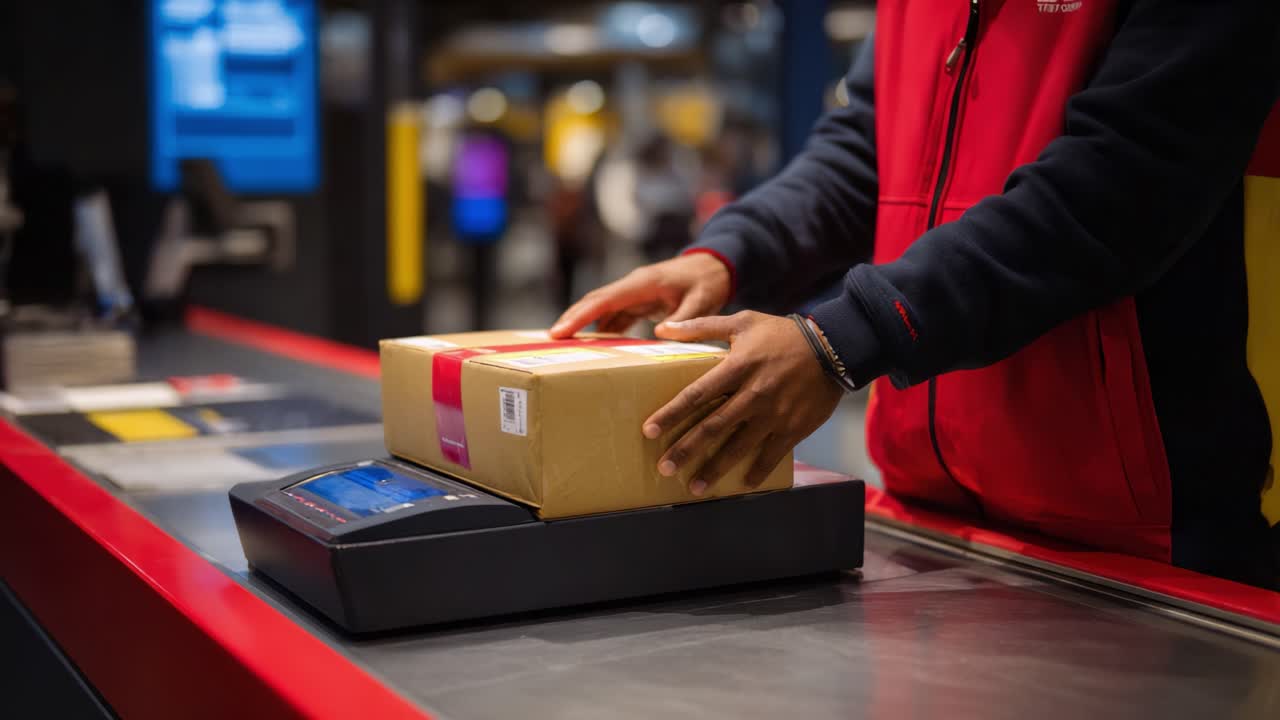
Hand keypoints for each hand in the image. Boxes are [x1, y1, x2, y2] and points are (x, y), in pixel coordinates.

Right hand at [550, 253, 730, 337]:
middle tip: (551, 341)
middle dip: (572, 319)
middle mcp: (633, 286)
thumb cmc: (708, 282)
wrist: (715, 266)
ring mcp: (634, 293)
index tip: (560, 331)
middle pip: (595, 302)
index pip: (603, 299)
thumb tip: (658, 334)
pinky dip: (603, 329)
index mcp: (643, 283)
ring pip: (602, 309)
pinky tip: (595, 347)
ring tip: (566, 348)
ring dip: (585, 326)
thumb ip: (682, 318)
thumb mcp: (701, 301)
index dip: (580, 315)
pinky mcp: (639, 301)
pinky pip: (615, 315)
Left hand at [645, 311, 843, 495]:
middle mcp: (752, 394)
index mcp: (737, 367)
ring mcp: (774, 414)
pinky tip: (742, 485)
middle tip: (664, 468)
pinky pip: (772, 454)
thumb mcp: (742, 322)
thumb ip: (701, 327)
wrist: (833, 348)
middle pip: (712, 427)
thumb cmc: (782, 334)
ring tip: (695, 487)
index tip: (649, 431)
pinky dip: (757, 471)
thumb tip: (663, 329)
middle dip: (686, 450)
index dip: (671, 414)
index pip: (696, 395)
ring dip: (715, 469)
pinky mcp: (794, 427)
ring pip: (738, 447)